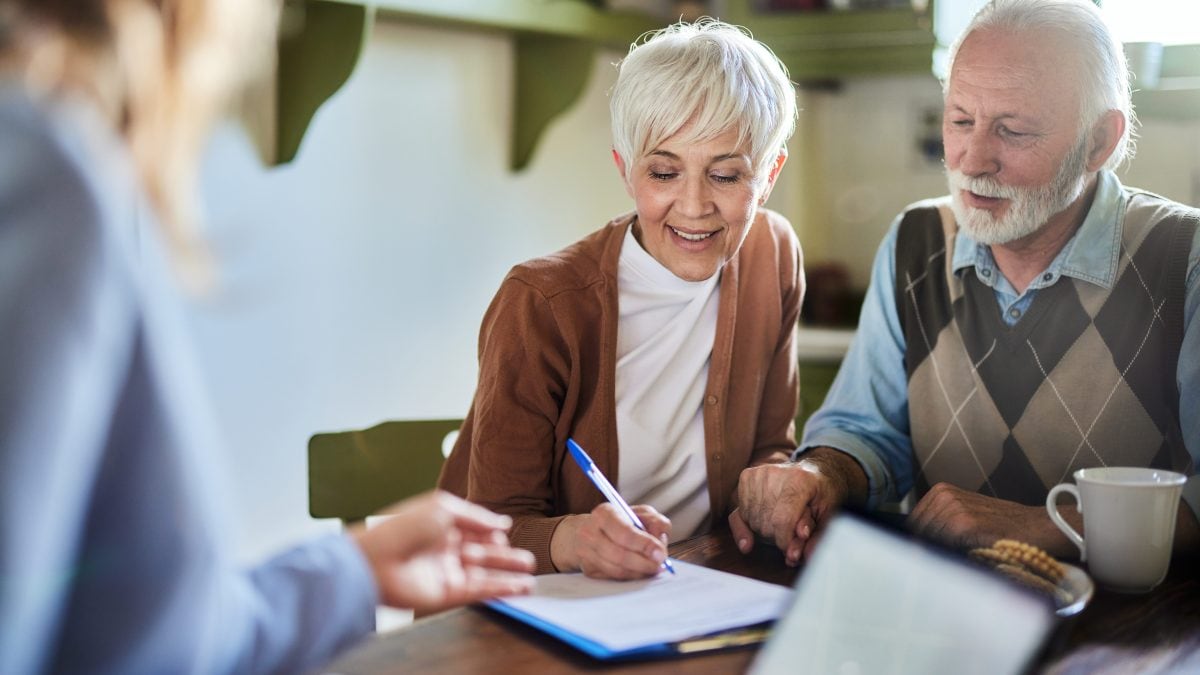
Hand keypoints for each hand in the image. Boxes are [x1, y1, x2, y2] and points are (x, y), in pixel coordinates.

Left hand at [352, 490, 534, 613]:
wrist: (376, 561)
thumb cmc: (404, 527)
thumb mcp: (444, 508)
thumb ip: (477, 517)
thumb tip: (503, 524)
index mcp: (442, 527)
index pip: (474, 531)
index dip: (492, 534)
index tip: (508, 535)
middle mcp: (445, 550)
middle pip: (482, 554)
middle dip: (506, 557)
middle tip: (529, 559)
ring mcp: (446, 572)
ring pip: (483, 574)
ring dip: (507, 574)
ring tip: (531, 573)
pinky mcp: (446, 593)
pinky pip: (478, 591)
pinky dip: (500, 588)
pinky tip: (519, 586)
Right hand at [550, 503, 670, 578]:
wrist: (591, 530)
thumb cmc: (620, 522)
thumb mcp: (641, 513)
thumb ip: (656, 522)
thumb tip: (660, 540)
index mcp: (604, 513)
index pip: (625, 533)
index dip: (645, 545)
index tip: (660, 553)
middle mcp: (590, 532)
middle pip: (620, 555)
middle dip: (644, 563)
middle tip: (660, 565)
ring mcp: (586, 553)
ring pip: (617, 570)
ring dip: (639, 572)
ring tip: (652, 568)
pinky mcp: (588, 570)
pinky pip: (613, 578)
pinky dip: (631, 577)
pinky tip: (639, 571)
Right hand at [730, 448, 864, 564]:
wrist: (812, 471)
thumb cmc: (821, 495)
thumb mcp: (828, 516)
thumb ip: (818, 537)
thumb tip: (802, 556)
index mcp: (801, 481)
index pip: (782, 520)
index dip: (784, 542)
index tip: (790, 551)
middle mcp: (776, 473)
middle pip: (766, 522)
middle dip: (776, 539)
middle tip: (789, 537)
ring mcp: (758, 473)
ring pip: (751, 520)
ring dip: (762, 533)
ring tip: (779, 526)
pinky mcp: (746, 476)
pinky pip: (738, 514)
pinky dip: (746, 527)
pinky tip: (751, 538)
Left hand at [908, 482, 1076, 557]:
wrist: (1039, 528)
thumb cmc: (1003, 529)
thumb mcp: (966, 519)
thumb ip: (939, 527)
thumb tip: (912, 548)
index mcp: (940, 492)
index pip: (912, 524)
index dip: (914, 543)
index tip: (920, 559)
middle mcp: (943, 495)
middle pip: (915, 532)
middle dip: (922, 550)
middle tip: (937, 567)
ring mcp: (952, 507)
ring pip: (925, 540)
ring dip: (934, 556)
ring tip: (954, 565)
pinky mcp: (964, 523)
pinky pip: (941, 545)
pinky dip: (946, 557)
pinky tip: (960, 563)